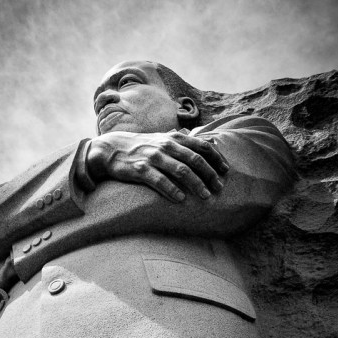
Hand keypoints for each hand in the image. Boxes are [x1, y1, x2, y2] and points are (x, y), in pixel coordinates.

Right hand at [86, 130, 228, 202]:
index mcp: (174, 138)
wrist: (111, 149)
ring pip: (181, 170)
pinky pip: (159, 180)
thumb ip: (184, 141)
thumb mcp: (163, 139)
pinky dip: (172, 190)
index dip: (216, 158)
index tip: (226, 172)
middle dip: (210, 174)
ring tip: (206, 197)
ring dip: (196, 184)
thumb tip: (208, 141)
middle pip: (195, 160)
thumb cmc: (141, 146)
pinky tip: (181, 199)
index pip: (202, 146)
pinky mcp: (140, 170)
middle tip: (219, 188)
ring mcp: (153, 157)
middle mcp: (166, 146)